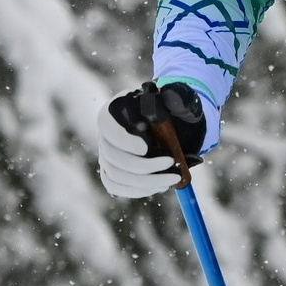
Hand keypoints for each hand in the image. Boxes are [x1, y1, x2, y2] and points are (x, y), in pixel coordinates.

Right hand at [97, 81, 210, 198]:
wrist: (176, 125)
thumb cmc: (174, 109)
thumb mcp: (179, 99)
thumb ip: (178, 97)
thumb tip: (172, 96)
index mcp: (117, 108)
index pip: (106, 124)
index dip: (122, 139)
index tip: (145, 148)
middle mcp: (106, 132)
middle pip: (112, 155)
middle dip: (143, 166)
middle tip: (170, 164)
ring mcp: (107, 153)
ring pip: (115, 174)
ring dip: (144, 182)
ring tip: (171, 179)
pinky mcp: (112, 170)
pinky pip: (116, 186)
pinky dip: (136, 190)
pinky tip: (158, 186)